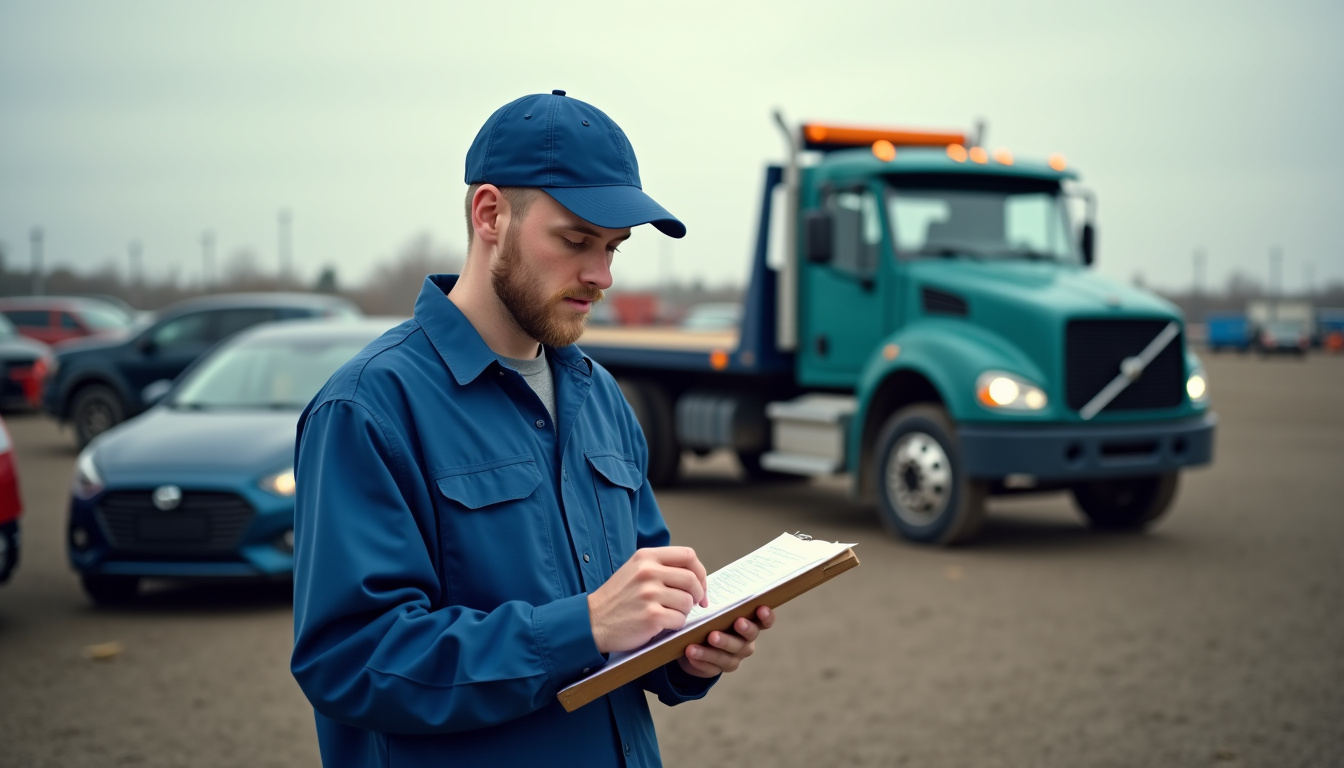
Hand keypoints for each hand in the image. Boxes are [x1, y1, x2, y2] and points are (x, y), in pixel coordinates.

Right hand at [588, 547, 708, 653]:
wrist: (592, 621)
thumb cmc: (617, 598)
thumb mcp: (635, 570)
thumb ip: (661, 567)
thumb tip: (695, 577)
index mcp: (646, 557)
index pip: (688, 555)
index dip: (700, 572)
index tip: (699, 586)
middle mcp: (648, 571)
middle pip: (692, 579)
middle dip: (697, 594)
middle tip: (692, 604)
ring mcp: (649, 593)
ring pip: (687, 601)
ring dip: (684, 611)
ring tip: (669, 614)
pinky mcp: (651, 616)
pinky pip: (680, 619)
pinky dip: (675, 624)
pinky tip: (662, 624)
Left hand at [677, 605, 774, 678]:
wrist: (693, 643)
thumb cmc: (709, 618)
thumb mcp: (714, 609)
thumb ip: (718, 602)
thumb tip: (706, 590)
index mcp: (749, 625)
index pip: (764, 622)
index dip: (766, 616)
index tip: (761, 608)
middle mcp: (745, 643)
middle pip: (746, 639)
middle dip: (742, 631)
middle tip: (737, 622)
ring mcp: (733, 658)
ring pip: (726, 657)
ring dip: (712, 651)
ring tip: (698, 644)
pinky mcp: (717, 669)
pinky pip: (711, 667)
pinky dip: (701, 661)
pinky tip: (691, 655)